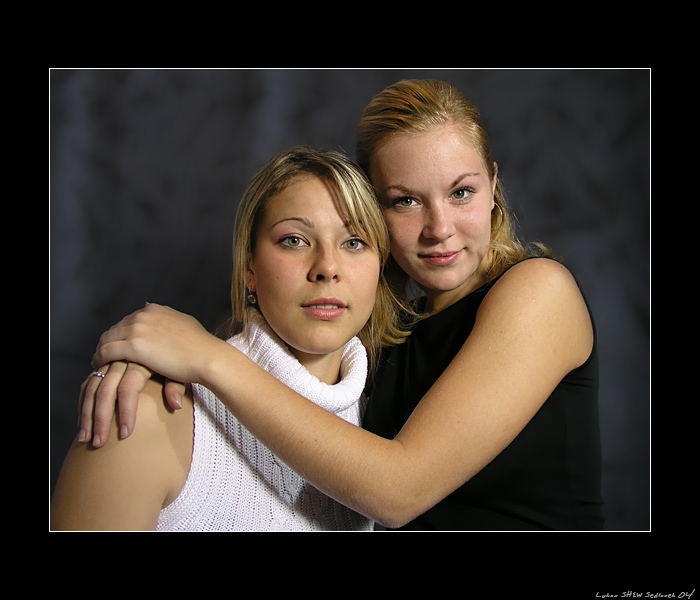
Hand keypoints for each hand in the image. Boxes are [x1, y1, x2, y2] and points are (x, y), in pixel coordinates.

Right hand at [78, 361, 187, 447]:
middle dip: (100, 418)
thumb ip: (176, 387)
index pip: (128, 388)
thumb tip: (175, 404)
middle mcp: (124, 357)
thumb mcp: (182, 371)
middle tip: (98, 443)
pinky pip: (90, 382)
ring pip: (92, 386)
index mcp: (143, 358)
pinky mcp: (106, 363)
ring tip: (84, 438)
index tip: (126, 435)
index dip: (126, 412)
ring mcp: (112, 359)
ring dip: (86, 413)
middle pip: (105, 389)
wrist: (181, 344)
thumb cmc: (183, 361)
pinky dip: (85, 400)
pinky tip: (83, 420)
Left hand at [91, 303, 222, 392]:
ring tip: (98, 363)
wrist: (206, 356)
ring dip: (101, 350)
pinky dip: (99, 359)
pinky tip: (98, 368)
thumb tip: (167, 320)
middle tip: (103, 356)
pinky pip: (107, 351)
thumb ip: (171, 322)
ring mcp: (138, 328)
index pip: (129, 320)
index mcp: (155, 310)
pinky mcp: (134, 346)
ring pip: (108, 338)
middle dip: (109, 342)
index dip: (121, 333)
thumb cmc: (200, 347)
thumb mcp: (185, 325)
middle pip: (116, 328)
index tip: (118, 345)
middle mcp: (144, 314)